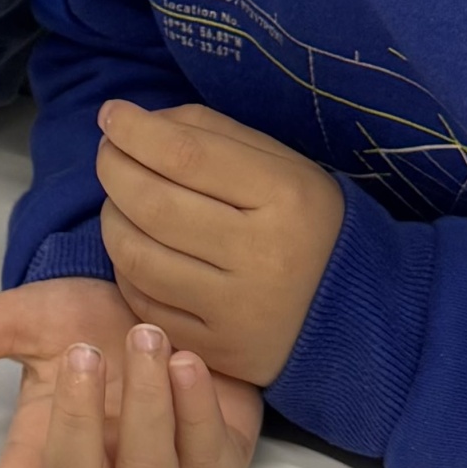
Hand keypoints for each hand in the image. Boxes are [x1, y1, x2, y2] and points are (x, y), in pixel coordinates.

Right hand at [0, 277, 261, 467]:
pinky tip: (190, 364)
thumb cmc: (101, 319)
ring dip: (146, 401)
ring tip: (148, 336)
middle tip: (79, 353)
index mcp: (50, 446)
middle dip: (77, 417)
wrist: (181, 297)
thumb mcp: (31, 318)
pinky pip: (205, 457)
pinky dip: (196, 407)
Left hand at [97, 99, 344, 384]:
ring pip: (138, 256)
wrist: (357, 312)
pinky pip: (144, 304)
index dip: (135, 130)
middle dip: (113, 169)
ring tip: (119, 200)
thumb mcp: (280, 164)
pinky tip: (136, 246)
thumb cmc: (305, 221)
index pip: (185, 154)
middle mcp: (262, 257)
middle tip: (109, 154)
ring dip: (112, 218)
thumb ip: (209, 133)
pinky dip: (126, 268)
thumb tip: (130, 122)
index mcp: (284, 197)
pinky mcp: (219, 351)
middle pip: (153, 204)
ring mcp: (238, 312)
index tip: (112, 116)